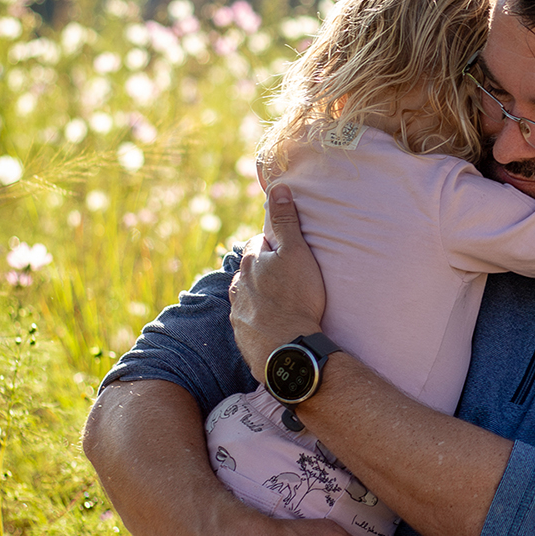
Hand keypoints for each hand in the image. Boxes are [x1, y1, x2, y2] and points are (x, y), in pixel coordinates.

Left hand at [229, 184, 325, 378]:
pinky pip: (249, 321)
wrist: (288, 348)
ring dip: (260, 296)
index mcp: (250, 263)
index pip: (258, 245)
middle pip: (250, 271)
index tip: (288, 255)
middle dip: (265, 272)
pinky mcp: (241, 336)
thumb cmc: (297, 297)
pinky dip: (259, 320)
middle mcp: (237, 285)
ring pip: (247, 296)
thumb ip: (286, 221)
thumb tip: (278, 188)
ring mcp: (238, 312)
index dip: (275, 247)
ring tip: (282, 304)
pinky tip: (274, 326)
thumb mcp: (296, 253)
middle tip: (289, 280)